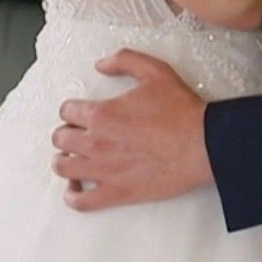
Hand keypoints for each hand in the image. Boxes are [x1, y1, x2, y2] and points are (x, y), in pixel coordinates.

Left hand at [50, 50, 211, 210]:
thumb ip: (124, 60)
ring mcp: (103, 170)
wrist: (201, 144)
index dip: (72, 110)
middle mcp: (95, 142)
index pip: (67, 111)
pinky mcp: (115, 193)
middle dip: (66, 133)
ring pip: (63, 167)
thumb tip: (101, 65)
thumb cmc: (180, 110)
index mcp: (101, 114)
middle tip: (78, 134)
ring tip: (74, 158)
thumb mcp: (154, 71)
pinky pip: (80, 201)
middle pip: (60, 138)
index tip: (80, 113)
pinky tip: (77, 188)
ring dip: (64, 161)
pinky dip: (72, 195)